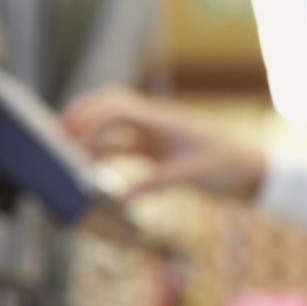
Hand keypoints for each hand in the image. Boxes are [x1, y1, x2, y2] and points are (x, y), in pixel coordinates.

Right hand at [61, 88, 266, 202]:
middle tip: (52, 139)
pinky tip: (92, 175)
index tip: (66, 138)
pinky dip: (106, 160)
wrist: (254, 172)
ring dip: (90, 142)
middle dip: (79, 120)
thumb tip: (119, 197)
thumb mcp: (191, 175)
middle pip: (107, 110)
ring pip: (113, 133)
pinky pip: (125, 152)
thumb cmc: (228, 166)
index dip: (87, 119)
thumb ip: (154, 183)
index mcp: (160, 120)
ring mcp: (156, 139)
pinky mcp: (159, 155)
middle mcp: (154, 124)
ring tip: (64, 158)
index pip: (114, 108)